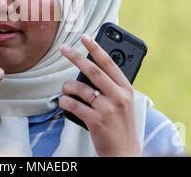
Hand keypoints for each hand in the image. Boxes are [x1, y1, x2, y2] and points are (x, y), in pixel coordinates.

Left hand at [59, 34, 140, 156]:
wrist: (125, 153)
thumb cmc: (121, 126)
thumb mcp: (124, 103)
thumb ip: (112, 86)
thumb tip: (89, 69)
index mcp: (127, 89)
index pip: (110, 63)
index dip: (96, 48)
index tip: (85, 36)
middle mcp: (119, 96)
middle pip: (93, 71)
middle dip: (76, 57)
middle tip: (63, 48)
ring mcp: (108, 109)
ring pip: (80, 89)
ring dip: (67, 87)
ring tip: (65, 90)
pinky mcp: (96, 121)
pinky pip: (74, 105)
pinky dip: (65, 102)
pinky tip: (64, 101)